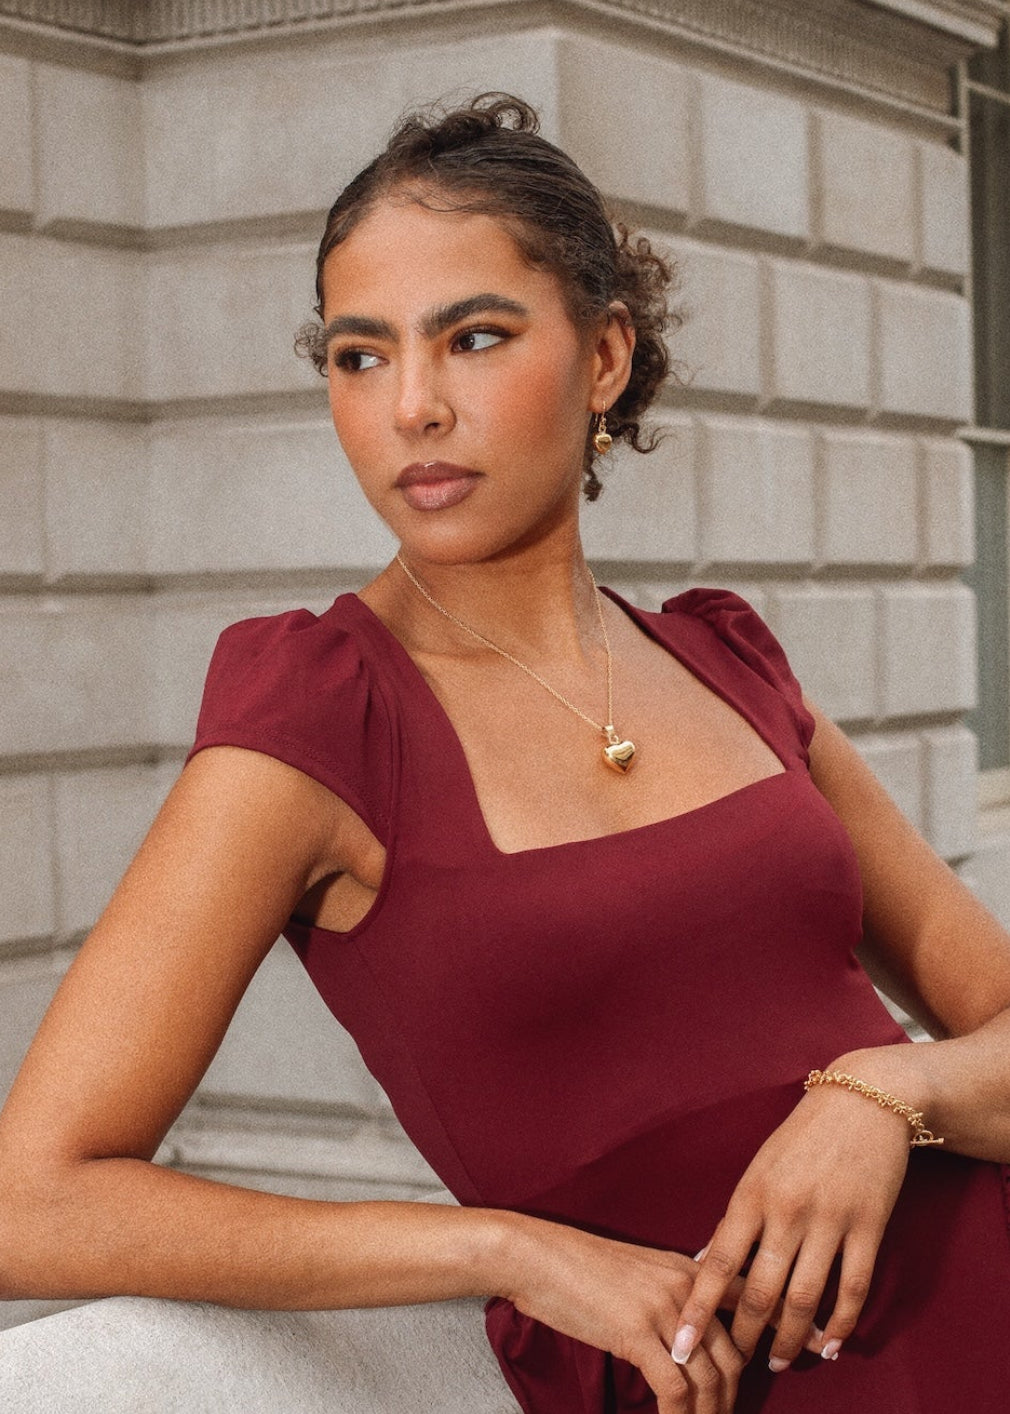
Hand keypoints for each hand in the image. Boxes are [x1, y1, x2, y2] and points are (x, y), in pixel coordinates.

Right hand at [499, 1217, 820, 1411]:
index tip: (820, 1346)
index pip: (752, 1299)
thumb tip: (695, 1329)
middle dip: (738, 1394)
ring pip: (711, 1375)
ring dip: (712, 1413)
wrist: (539, 1254)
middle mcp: (687, 1285)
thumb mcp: (641, 1271)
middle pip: (736, 1350)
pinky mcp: (636, 1332)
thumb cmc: (583, 1266)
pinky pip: (674, 1387)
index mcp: (692, 1268)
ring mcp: (663, 1308)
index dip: (786, 1328)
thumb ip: (674, 1293)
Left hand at [671, 1066, 911, 1372]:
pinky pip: (852, 1289)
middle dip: (746, 1335)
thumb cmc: (802, 1135)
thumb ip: (739, 1216)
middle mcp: (787, 1210)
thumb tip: (706, 1261)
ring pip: (805, 1299)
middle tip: (735, 1362)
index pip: (716, 1262)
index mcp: (752, 1193)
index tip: (682, 1345)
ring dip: (790, 1339)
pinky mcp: (869, 1227)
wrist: (864, 1100)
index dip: (699, 1309)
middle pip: (760, 1291)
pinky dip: (841, 1324)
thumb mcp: (760, 1168)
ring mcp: (830, 1220)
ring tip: (780, 1361)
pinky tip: (830, 1345)